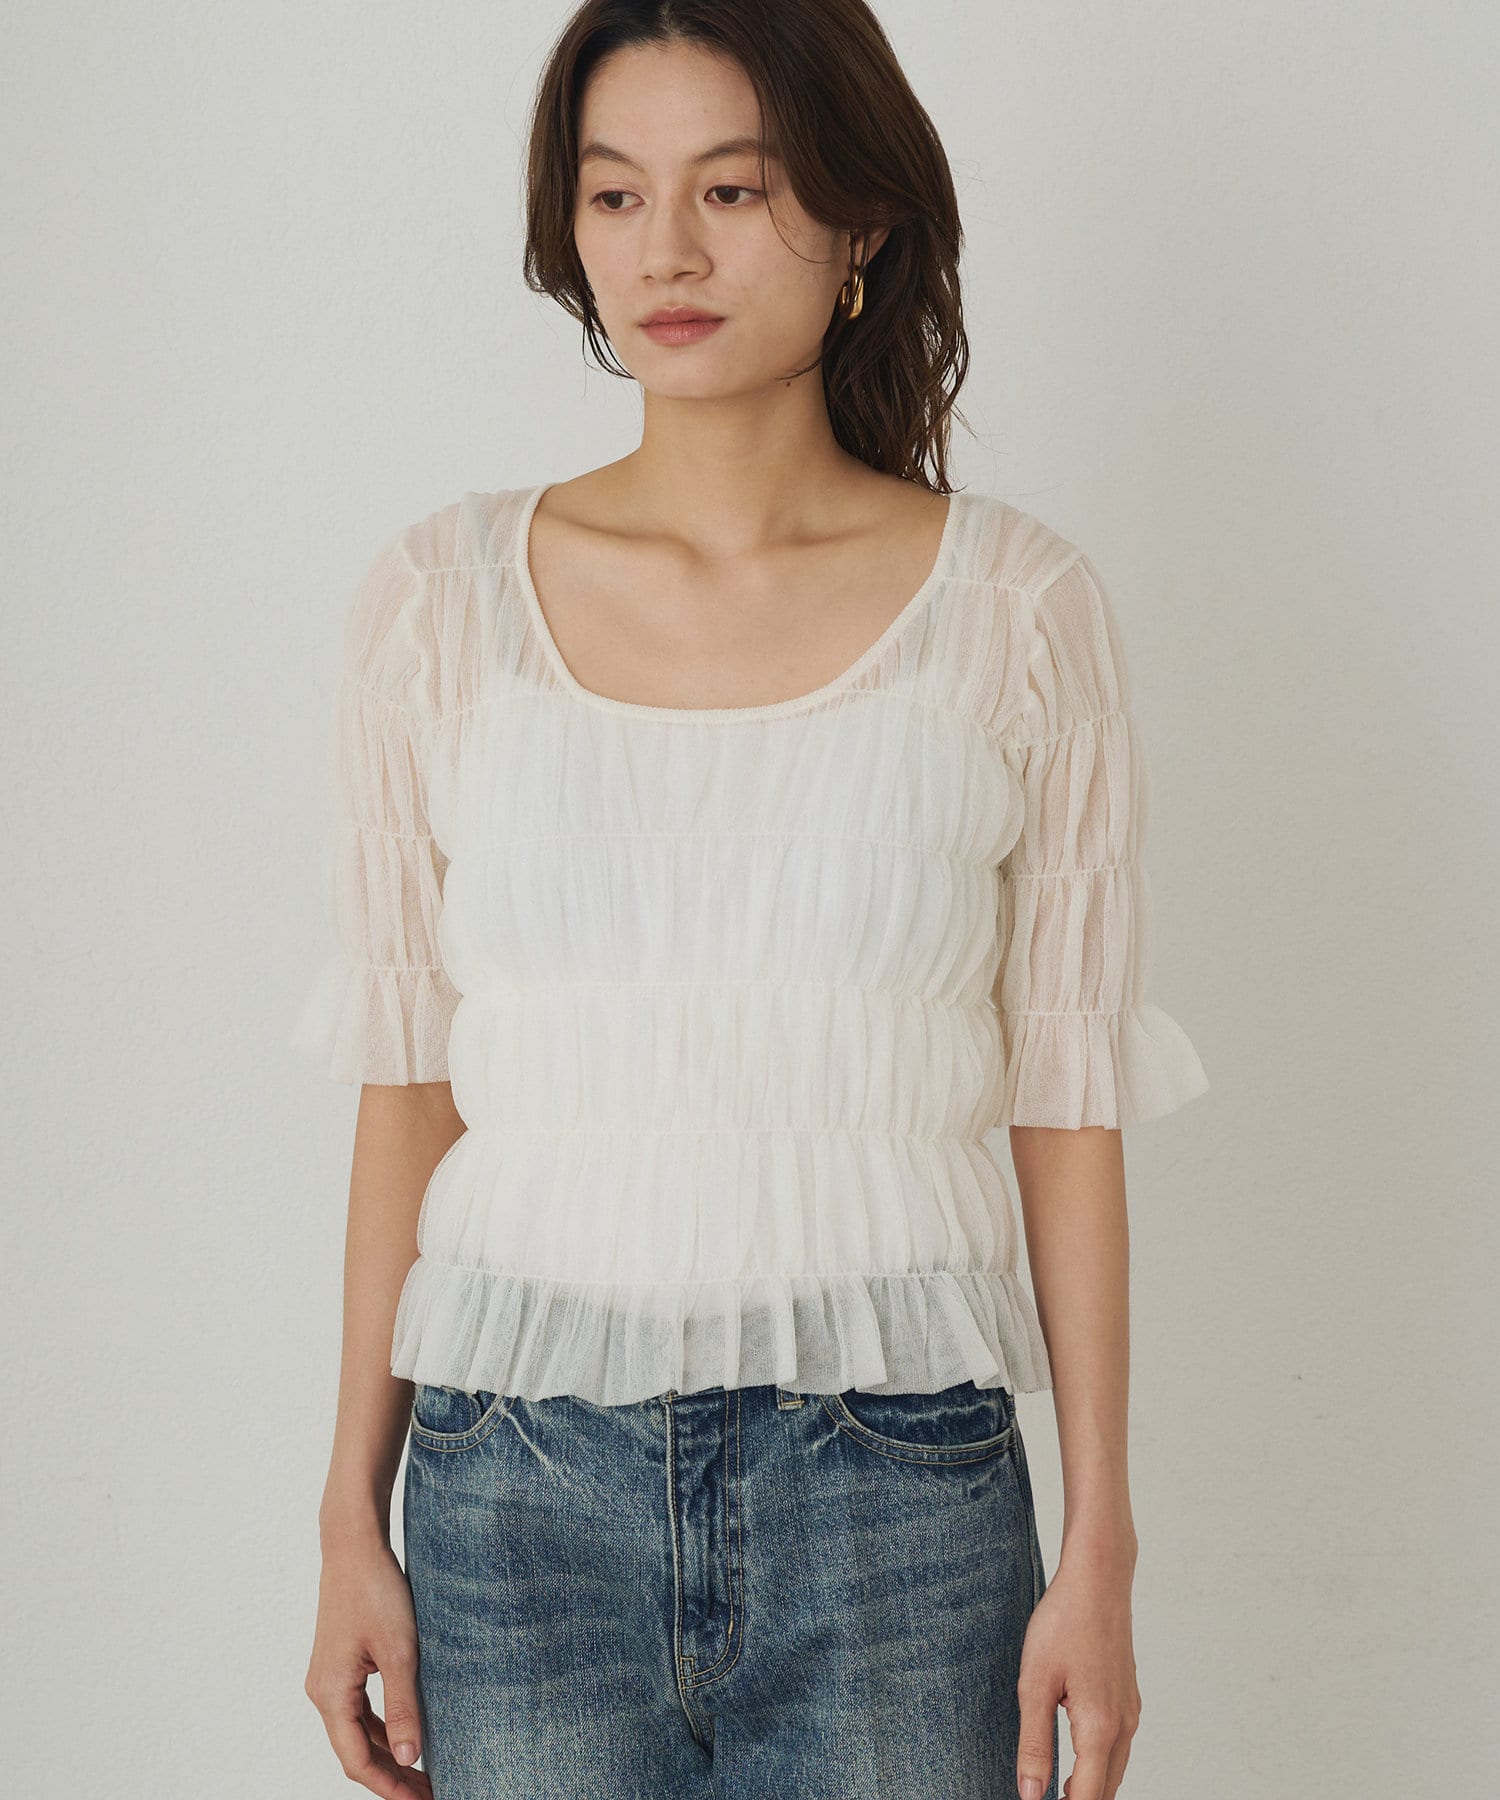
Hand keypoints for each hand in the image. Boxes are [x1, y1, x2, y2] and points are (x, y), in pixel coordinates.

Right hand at [305, 1536, 432, 1796]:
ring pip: (358, 1731)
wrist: (354, 1544)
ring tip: (424, 1770)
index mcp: (331, 1694)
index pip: (357, 1761)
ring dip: (388, 1752)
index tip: (423, 1799)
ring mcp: (330, 1677)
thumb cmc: (375, 1590)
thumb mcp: (399, 1650)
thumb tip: (410, 1758)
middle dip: (392, 1775)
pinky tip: (409, 1732)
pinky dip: (382, 1726)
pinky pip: (359, 1709)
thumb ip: (403, 1707)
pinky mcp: (341, 1663)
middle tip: (431, 1790)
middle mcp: (323, 1691)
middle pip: (356, 1751)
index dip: (389, 1787)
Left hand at [1014, 1549, 1141, 1799]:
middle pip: (1105, 1790)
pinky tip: (1077, 1757)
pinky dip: (1099, 1764)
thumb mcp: (1035, 1684)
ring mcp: (1130, 1711)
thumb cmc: (1063, 1623)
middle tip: (1047, 1799)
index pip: (1086, 1798)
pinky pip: (1118, 1746)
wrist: (1098, 1579)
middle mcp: (1123, 1726)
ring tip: (1060, 1790)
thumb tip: (1031, 1794)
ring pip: (1114, 1769)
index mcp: (1100, 1729)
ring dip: (1090, 1786)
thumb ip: (1034, 1744)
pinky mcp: (1128, 1697)